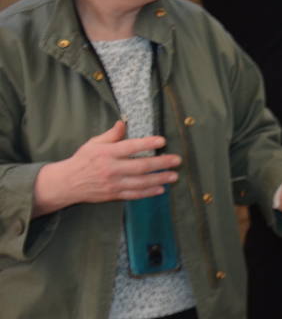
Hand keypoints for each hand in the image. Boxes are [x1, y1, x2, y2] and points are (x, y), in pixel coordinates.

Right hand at [31, 120, 180, 216]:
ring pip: (140, 182)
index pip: (130, 147)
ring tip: (174, 176)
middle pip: (140, 166)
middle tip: (177, 160)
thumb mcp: (94, 144)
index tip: (163, 141)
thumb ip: (111, 135)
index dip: (147, 144)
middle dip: (161, 163)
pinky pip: (134, 194)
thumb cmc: (83, 160)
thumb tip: (123, 123)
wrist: (67, 183)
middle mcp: (110, 169)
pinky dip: (148, 192)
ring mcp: (113, 184)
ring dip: (159, 179)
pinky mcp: (113, 195)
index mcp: (106, 153)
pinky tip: (161, 189)